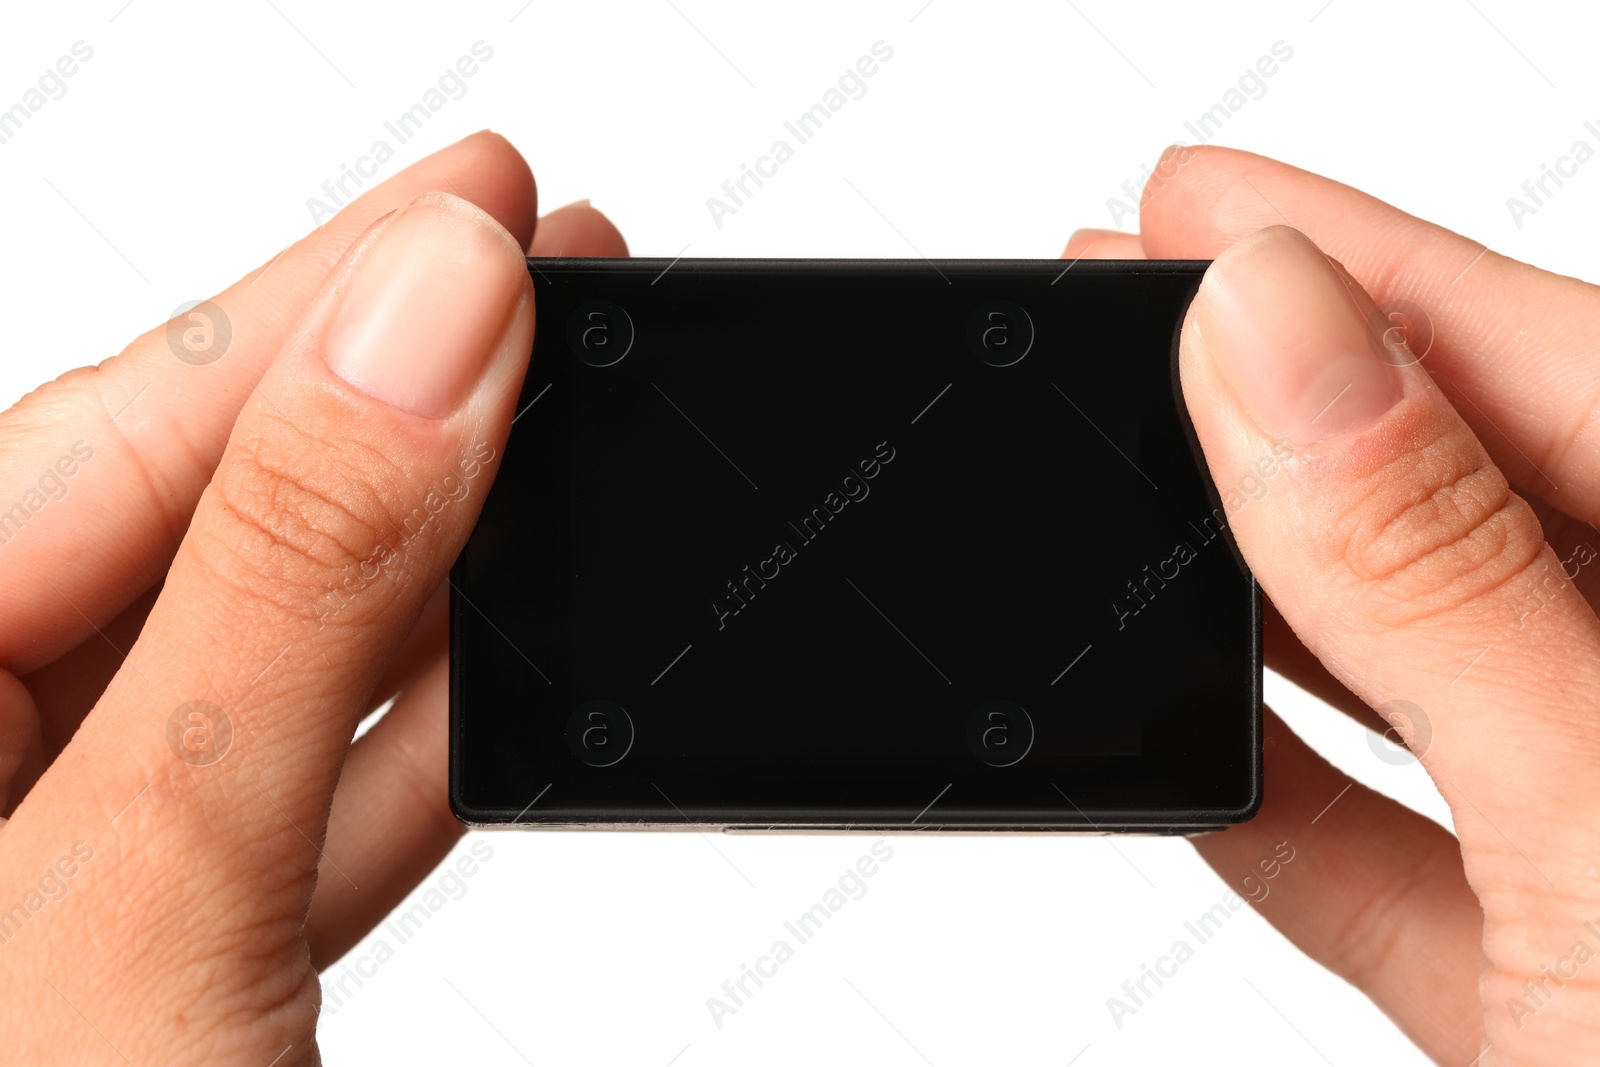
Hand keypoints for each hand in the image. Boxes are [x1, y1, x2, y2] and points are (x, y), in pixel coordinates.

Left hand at [0, 132, 625, 1062]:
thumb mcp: (146, 884)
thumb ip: (291, 588)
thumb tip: (428, 324)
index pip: (116, 435)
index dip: (315, 301)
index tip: (480, 203)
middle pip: (199, 518)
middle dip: (388, 393)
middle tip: (531, 269)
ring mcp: (66, 877)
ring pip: (272, 654)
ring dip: (437, 554)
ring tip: (556, 428)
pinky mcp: (170, 962)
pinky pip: (306, 796)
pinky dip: (424, 729)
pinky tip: (512, 650)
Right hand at [1069, 146, 1599, 1065]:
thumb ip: (1443, 577)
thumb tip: (1272, 332)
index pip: (1556, 363)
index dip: (1358, 259)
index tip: (1185, 196)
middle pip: (1468, 496)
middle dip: (1277, 396)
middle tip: (1124, 302)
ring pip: (1411, 670)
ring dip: (1248, 587)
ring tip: (1116, 479)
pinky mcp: (1548, 988)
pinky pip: (1379, 859)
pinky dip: (1261, 803)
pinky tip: (1177, 743)